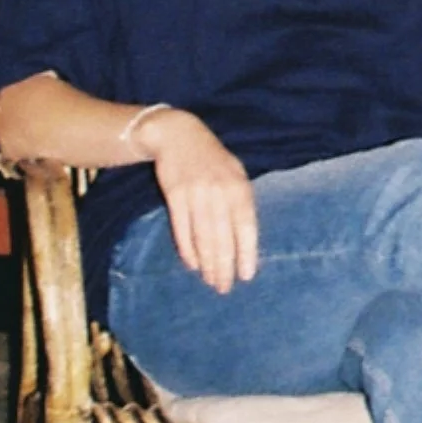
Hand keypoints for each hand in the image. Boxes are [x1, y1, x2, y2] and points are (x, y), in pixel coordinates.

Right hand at [149, 112, 258, 294]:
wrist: (179, 135)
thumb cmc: (213, 159)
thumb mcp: (235, 174)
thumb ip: (241, 203)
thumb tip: (246, 240)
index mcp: (240, 187)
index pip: (247, 226)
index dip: (247, 252)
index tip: (247, 275)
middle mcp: (220, 192)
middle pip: (224, 237)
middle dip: (224, 265)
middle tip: (224, 287)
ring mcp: (196, 193)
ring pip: (203, 236)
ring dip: (207, 263)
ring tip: (210, 281)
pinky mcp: (175, 194)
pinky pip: (182, 228)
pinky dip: (187, 249)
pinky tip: (192, 264)